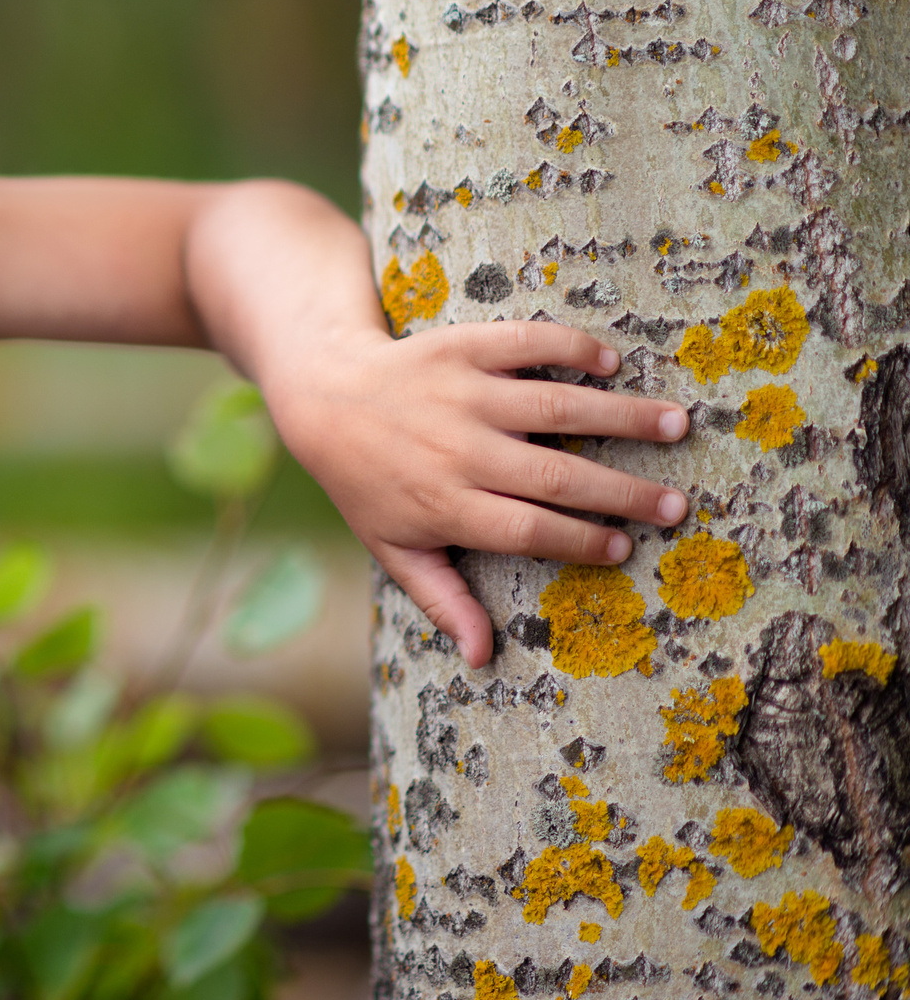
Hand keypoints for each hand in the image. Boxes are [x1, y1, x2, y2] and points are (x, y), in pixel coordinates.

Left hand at [269, 320, 688, 668]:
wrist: (323, 395)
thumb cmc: (365, 481)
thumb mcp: (392, 546)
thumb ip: (441, 598)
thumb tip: (483, 657)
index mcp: (443, 504)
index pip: (526, 530)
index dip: (579, 542)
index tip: (624, 547)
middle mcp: (457, 450)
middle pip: (555, 477)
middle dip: (622, 493)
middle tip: (677, 505)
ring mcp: (460, 394)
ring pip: (555, 406)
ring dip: (621, 415)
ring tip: (677, 425)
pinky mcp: (461, 345)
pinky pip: (525, 342)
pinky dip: (571, 347)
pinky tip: (611, 362)